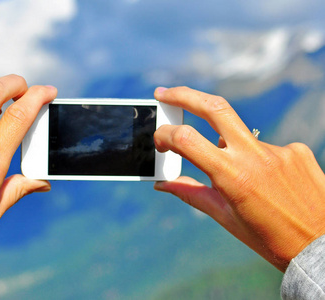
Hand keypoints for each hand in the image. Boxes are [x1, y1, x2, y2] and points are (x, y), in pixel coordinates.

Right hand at [153, 86, 324, 270]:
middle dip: (184, 95)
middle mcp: (256, 156)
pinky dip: (256, 160)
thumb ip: (191, 193)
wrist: (321, 246)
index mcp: (232, 177)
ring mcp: (279, 150)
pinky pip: (265, 148)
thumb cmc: (269, 238)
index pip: (187, 140)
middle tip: (164, 94)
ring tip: (244, 182)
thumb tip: (163, 183)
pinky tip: (268, 184)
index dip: (165, 135)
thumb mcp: (225, 217)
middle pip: (214, 107)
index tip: (159, 141)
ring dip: (228, 149)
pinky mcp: (297, 150)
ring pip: (239, 136)